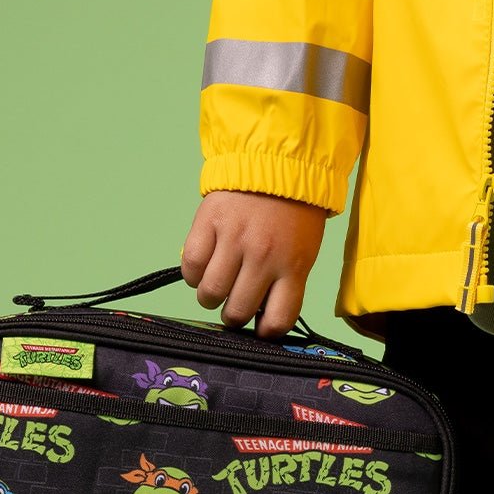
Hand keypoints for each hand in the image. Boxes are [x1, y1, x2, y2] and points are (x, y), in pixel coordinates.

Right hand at [181, 191, 326, 337]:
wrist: (277, 161)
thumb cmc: (294, 213)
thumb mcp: (303, 252)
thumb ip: (285, 285)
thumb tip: (259, 318)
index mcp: (292, 266)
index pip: (277, 321)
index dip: (266, 332)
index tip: (260, 328)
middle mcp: (263, 256)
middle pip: (237, 312)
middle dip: (233, 316)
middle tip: (234, 304)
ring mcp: (234, 239)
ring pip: (210, 293)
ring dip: (210, 297)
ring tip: (217, 286)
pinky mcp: (209, 223)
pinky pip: (190, 265)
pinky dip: (192, 274)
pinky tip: (202, 268)